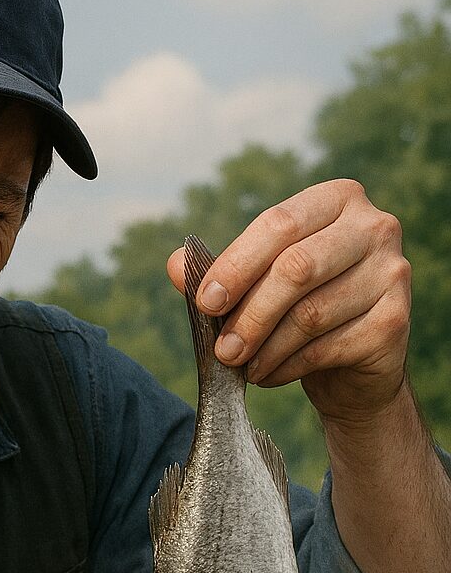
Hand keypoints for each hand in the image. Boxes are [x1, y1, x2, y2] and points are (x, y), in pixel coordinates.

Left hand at [167, 180, 411, 426]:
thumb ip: (217, 271)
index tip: (205, 302)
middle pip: (296, 268)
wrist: (351, 364)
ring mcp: (392, 272)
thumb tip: (176, 265)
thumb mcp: (255, 284)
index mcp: (337, 199)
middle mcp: (374, 227)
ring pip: (310, 314)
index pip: (279, 224)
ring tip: (243, 365)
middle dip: (249, 314)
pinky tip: (271, 373)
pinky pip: (328, 347)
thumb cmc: (298, 307)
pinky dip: (288, 366)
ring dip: (265, 348)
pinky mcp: (395, 321)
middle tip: (223, 349)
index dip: (236, 265)